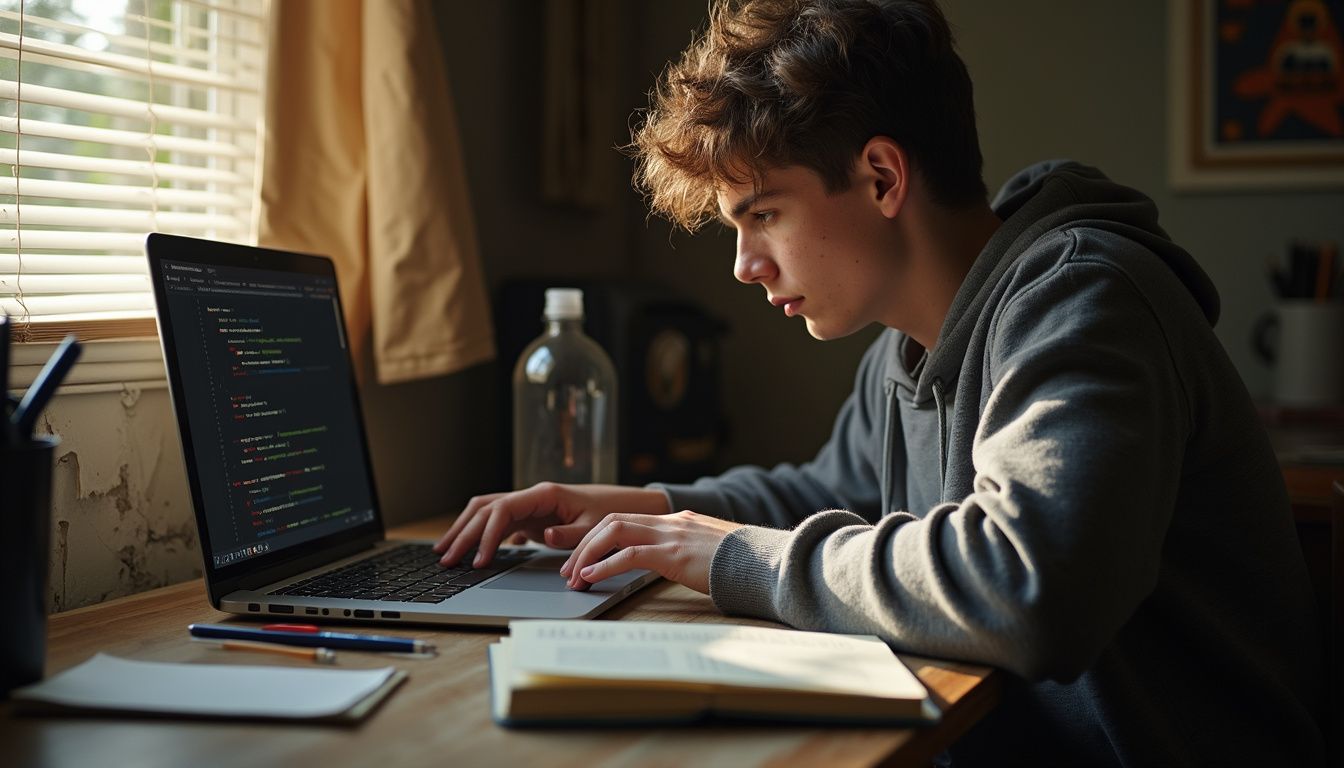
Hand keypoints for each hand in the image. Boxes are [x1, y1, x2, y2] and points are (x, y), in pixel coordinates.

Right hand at [432, 483, 670, 567]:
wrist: (621, 505)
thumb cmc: (610, 514)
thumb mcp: (596, 527)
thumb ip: (572, 535)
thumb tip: (545, 537)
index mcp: (543, 495)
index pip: (503, 510)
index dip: (487, 535)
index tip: (478, 561)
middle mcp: (531, 496)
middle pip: (485, 509)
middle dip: (463, 533)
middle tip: (445, 560)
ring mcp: (528, 506)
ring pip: (486, 512)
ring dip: (465, 530)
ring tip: (444, 552)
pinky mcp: (529, 517)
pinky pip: (496, 522)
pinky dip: (480, 534)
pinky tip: (469, 551)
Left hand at [560, 510, 743, 594]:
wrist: (767, 563)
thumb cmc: (745, 564)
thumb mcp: (711, 553)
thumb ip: (691, 553)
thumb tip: (679, 568)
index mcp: (678, 520)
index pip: (626, 520)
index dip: (598, 538)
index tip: (583, 559)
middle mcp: (671, 522)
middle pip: (612, 521)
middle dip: (584, 544)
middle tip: (569, 570)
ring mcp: (672, 535)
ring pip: (613, 532)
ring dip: (587, 554)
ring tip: (574, 577)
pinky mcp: (674, 554)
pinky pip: (628, 555)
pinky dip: (603, 566)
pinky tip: (591, 579)